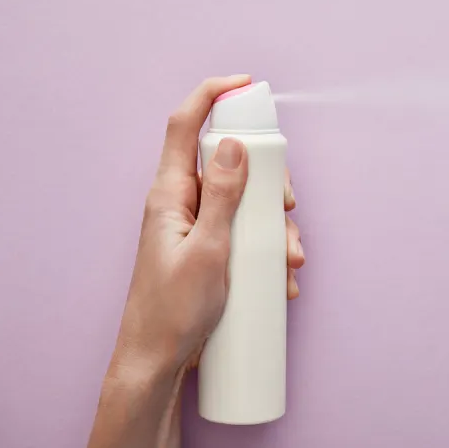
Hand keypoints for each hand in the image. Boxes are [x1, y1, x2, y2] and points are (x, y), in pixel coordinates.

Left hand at [118, 74, 304, 371]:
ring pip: (246, 203)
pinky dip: (268, 251)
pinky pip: (246, 235)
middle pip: (230, 164)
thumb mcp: (208, 250)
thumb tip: (232, 143)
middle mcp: (184, 204)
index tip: (248, 85)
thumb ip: (222, 196)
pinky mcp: (212, 251)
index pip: (186, 125)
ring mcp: (199, 228)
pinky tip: (281, 282)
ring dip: (275, 227)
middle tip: (285, 208)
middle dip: (268, 181)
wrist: (158, 363)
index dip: (213, 95)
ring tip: (290, 262)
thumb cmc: (173, 310)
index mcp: (171, 194)